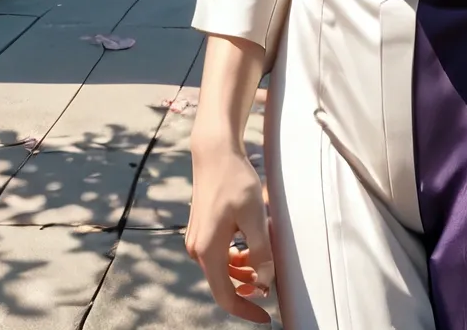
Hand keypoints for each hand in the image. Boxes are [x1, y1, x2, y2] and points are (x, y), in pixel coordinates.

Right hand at [185, 140, 273, 324]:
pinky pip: (217, 255)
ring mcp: (195, 240)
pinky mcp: (199, 230)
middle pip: (223, 283)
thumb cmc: (236, 180)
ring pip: (220, 269)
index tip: (266, 317)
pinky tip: (249, 246)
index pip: (226, 296)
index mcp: (208, 250)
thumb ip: (260, 252)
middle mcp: (196, 249)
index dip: (246, 310)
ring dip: (241, 272)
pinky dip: (234, 258)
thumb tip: (263, 285)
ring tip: (263, 259)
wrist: (215, 153)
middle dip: (247, 287)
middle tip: (271, 279)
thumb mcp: (255, 216)